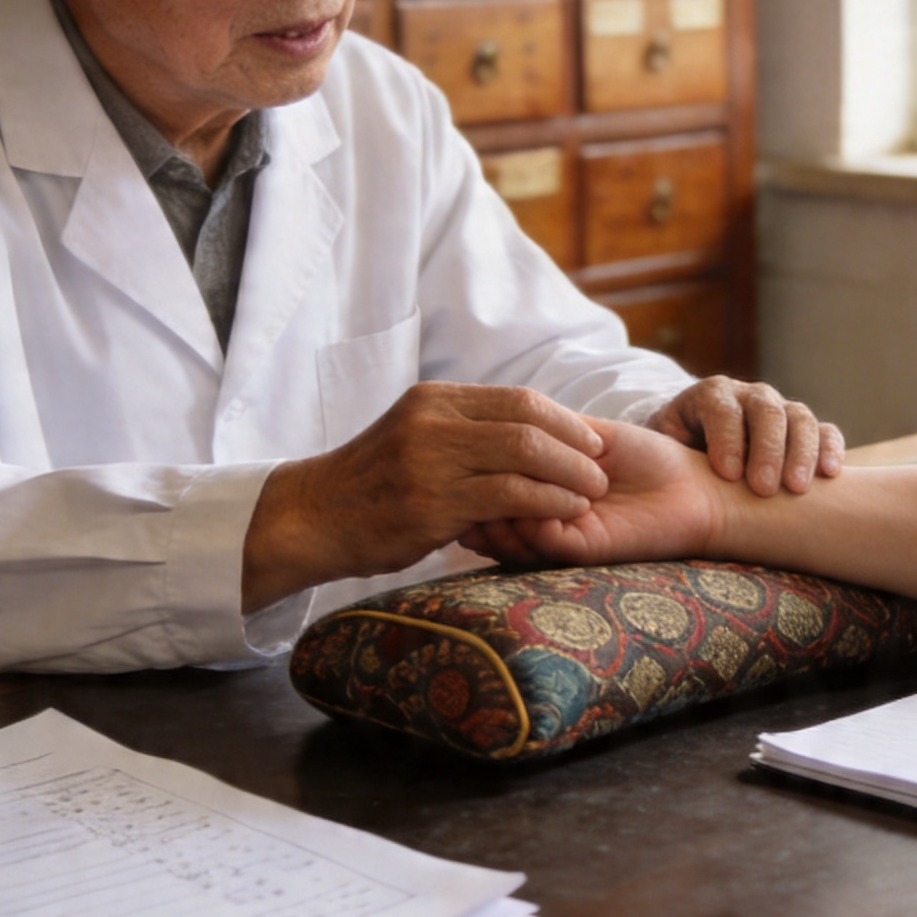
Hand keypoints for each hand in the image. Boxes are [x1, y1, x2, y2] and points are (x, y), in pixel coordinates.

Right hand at [242, 384, 607, 609]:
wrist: (313, 518)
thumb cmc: (372, 485)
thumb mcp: (413, 437)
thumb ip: (462, 430)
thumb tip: (527, 433)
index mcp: (435, 400)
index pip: (518, 399)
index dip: (564, 420)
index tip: (591, 440)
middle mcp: (433, 421)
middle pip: (528, 421)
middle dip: (575, 445)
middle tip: (602, 468)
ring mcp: (430, 461)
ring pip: (523, 454)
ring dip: (568, 475)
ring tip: (591, 494)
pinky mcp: (430, 503)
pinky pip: (507, 495)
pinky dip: (545, 502)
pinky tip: (564, 513)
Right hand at [460, 419, 730, 568]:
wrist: (691, 484)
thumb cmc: (645, 454)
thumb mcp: (588, 433)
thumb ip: (546, 430)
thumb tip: (496, 421)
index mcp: (543, 482)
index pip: (496, 473)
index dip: (480, 460)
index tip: (469, 441)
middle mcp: (545, 510)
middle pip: (491, 507)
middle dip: (477, 491)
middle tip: (468, 474)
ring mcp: (559, 532)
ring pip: (508, 529)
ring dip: (497, 509)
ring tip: (494, 493)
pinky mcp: (578, 549)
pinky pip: (540, 537)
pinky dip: (529, 519)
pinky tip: (531, 504)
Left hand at [649, 376, 843, 495]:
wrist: (700, 444)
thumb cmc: (676, 451)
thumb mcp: (662, 445)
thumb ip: (660, 451)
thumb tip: (653, 468)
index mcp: (711, 395)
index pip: (722, 408)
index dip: (727, 438)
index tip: (728, 475)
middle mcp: (749, 396)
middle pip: (765, 410)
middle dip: (767, 448)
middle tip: (765, 488)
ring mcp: (780, 409)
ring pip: (798, 417)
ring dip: (801, 452)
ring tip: (797, 488)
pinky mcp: (802, 429)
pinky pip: (825, 430)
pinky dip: (830, 448)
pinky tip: (830, 475)